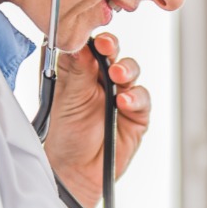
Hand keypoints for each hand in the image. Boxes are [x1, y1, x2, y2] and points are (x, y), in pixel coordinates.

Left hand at [42, 33, 150, 206]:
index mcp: (79, 72)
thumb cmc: (64, 136)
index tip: (91, 35)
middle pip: (113, 53)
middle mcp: (101, 80)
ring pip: (131, 71)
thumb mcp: (66, 98)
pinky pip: (142, 99)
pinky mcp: (136, 115)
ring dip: (126, 70)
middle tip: (107, 47)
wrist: (75, 172)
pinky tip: (124, 101)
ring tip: (117, 76)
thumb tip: (80, 41)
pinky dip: (135, 97)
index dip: (92, 37)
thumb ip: (76, 70)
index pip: (89, 45)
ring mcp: (120, 96)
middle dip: (112, 48)